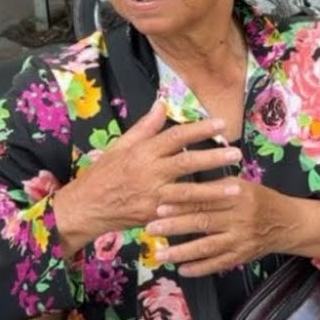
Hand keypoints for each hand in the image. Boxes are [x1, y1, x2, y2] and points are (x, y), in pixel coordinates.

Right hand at [53, 100, 240, 249]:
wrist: (82, 208)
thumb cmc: (102, 175)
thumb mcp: (119, 147)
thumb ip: (144, 127)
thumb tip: (162, 103)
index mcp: (142, 152)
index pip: (175, 136)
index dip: (199, 129)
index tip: (222, 124)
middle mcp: (148, 172)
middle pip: (185, 163)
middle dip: (213, 157)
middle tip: (237, 153)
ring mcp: (150, 196)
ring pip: (187, 192)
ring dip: (213, 190)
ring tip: (236, 187)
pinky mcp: (152, 215)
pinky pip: (179, 213)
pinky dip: (198, 211)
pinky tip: (218, 210)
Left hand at [146, 177, 289, 276]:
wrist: (288, 222)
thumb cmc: (259, 199)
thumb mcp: (242, 185)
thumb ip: (215, 186)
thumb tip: (180, 186)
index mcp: (238, 195)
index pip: (205, 198)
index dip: (181, 202)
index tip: (159, 205)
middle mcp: (241, 217)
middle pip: (203, 222)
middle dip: (174, 226)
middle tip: (151, 228)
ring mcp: (242, 238)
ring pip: (207, 246)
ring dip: (181, 252)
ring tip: (160, 254)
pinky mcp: (243, 256)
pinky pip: (218, 264)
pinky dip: (199, 268)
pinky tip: (182, 270)